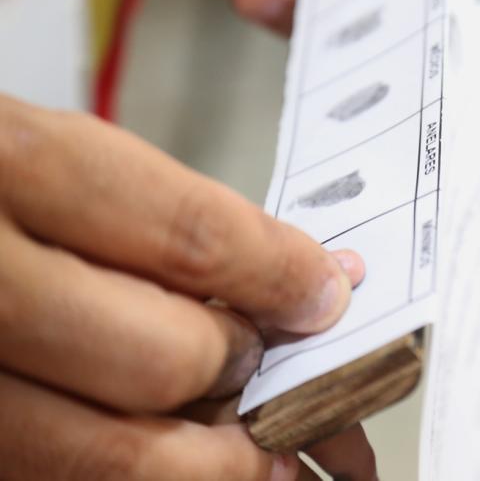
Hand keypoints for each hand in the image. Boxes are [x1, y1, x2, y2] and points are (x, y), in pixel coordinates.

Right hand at [0, 95, 373, 479]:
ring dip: (209, 458)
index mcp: (5, 166)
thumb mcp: (37, 150)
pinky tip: (180, 455)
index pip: (191, 237)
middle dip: (240, 367)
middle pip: (160, 360)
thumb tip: (308, 276)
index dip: (282, 275)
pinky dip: (136, 474)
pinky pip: (54, 475)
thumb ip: (166, 211)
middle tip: (271, 357)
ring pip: (105, 456)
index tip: (329, 292)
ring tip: (255, 443)